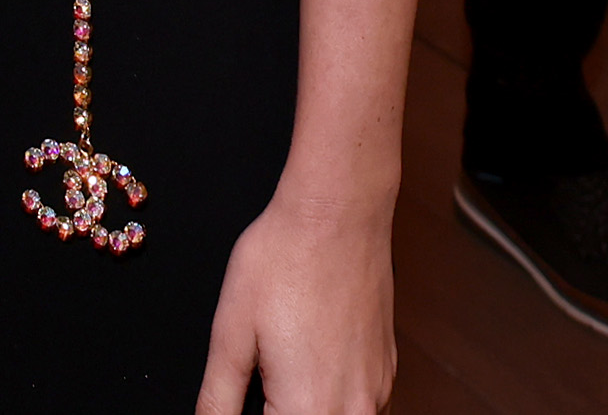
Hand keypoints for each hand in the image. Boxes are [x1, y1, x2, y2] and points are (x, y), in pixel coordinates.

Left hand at [199, 198, 396, 414]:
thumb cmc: (284, 259)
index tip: (246, 396)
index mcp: (307, 408)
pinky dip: (333, 403)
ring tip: (282, 374)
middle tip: (261, 380)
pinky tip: (310, 371)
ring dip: (306, 410)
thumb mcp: (231, 333)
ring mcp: (377, 394)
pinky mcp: (387, 373)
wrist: (338, 213)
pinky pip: (359, 411)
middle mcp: (351, 411)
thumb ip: (219, 398)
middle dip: (278, 410)